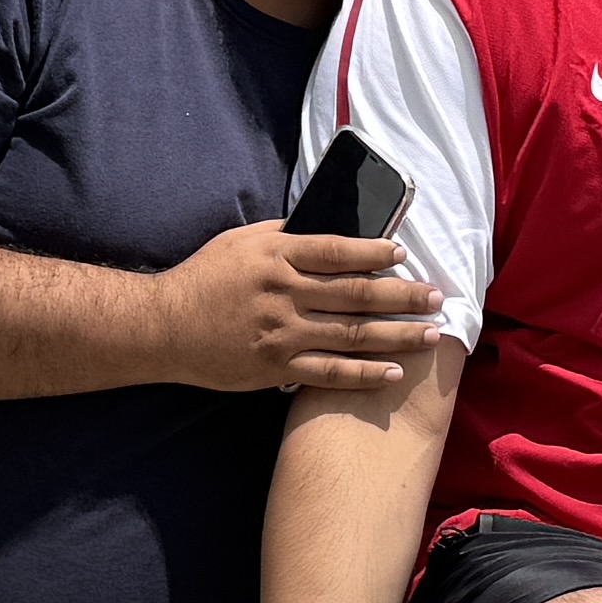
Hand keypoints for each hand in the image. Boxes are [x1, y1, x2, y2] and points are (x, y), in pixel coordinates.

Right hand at [157, 222, 438, 394]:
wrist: (163, 328)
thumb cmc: (203, 279)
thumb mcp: (241, 242)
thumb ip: (284, 234)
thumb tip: (327, 227)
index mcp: (276, 258)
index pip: (337, 252)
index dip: (374, 253)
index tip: (403, 256)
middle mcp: (283, 294)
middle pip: (356, 295)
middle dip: (403, 297)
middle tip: (438, 298)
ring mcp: (281, 334)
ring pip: (352, 335)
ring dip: (397, 335)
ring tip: (431, 334)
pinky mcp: (275, 368)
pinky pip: (329, 372)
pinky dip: (364, 374)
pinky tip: (393, 373)